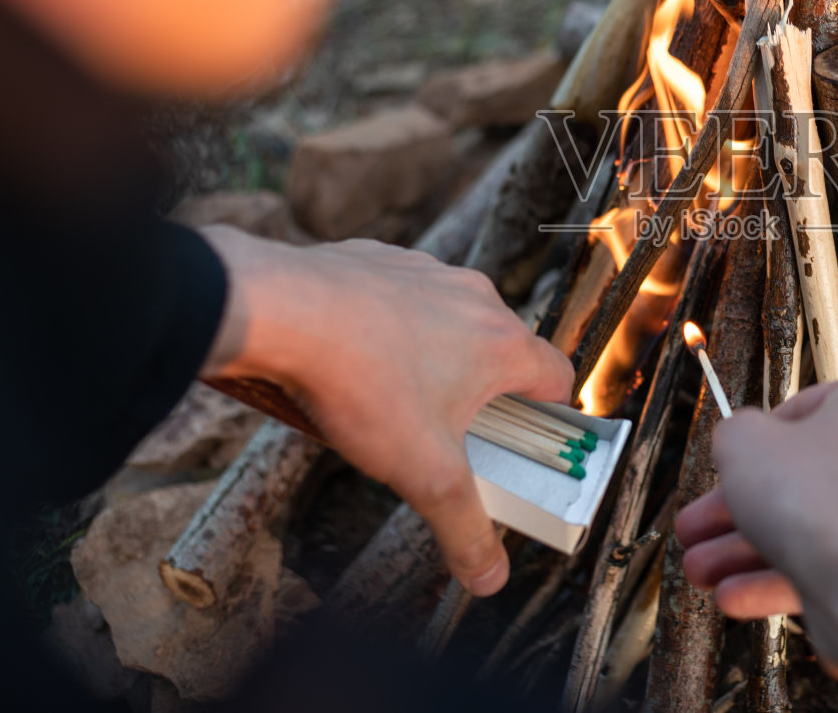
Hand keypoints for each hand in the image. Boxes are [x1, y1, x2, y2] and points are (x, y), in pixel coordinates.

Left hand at [200, 226, 572, 596]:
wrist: (280, 310)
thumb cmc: (359, 381)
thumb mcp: (422, 473)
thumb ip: (464, 527)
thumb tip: (490, 576)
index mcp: (501, 343)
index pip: (558, 377)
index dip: (550, 415)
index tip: (526, 442)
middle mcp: (473, 298)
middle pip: (501, 352)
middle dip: (483, 395)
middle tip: (450, 435)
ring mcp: (426, 273)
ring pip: (450, 322)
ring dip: (435, 359)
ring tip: (393, 401)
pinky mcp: (381, 261)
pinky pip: (402, 299)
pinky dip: (389, 329)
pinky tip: (356, 362)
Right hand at [675, 369, 837, 712]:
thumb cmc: (824, 499)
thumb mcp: (744, 442)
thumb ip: (736, 432)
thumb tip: (738, 439)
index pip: (815, 406)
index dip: (763, 436)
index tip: (738, 456)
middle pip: (811, 475)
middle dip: (744, 507)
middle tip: (707, 522)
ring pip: (821, 525)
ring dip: (754, 548)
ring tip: (706, 566)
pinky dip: (786, 578)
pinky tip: (737, 592)